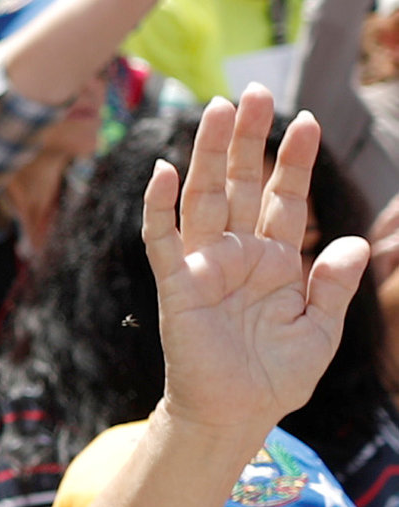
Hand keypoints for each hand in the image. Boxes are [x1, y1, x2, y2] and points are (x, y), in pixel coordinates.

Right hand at [144, 89, 370, 440]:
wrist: (237, 414)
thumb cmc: (276, 375)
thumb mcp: (321, 330)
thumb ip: (332, 284)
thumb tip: (347, 242)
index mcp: (273, 260)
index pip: (284, 198)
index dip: (294, 161)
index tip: (307, 120)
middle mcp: (236, 253)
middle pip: (239, 183)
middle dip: (247, 139)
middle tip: (253, 92)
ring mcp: (204, 266)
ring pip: (204, 198)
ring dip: (208, 154)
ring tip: (217, 109)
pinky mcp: (177, 287)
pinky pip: (163, 241)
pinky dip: (159, 207)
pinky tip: (165, 173)